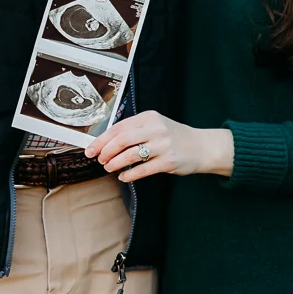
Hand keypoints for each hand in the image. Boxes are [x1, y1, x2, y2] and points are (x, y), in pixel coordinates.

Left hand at [84, 111, 233, 181]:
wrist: (201, 146)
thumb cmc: (174, 136)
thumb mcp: (155, 125)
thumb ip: (135, 130)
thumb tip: (106, 142)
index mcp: (149, 117)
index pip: (119, 127)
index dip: (102, 139)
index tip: (91, 149)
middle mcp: (156, 128)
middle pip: (122, 139)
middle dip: (106, 151)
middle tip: (99, 160)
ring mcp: (163, 145)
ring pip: (131, 154)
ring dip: (115, 163)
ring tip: (109, 168)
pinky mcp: (169, 161)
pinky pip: (143, 169)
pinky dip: (130, 174)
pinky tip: (123, 177)